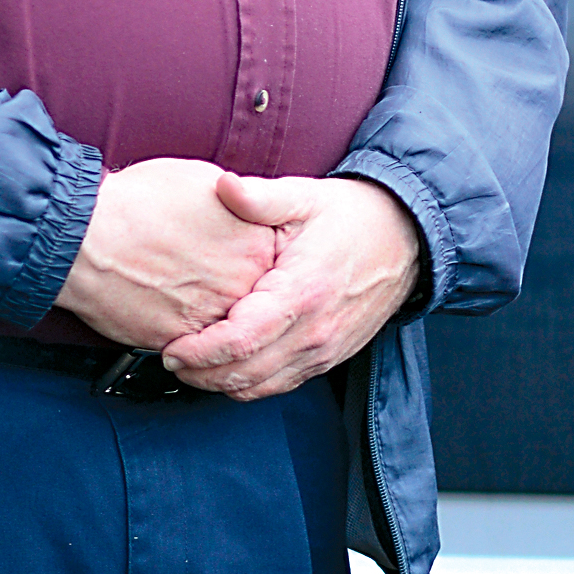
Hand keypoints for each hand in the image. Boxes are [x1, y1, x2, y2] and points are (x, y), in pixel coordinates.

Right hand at [55, 158, 276, 349]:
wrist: (84, 236)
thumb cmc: (134, 201)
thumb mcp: (201, 179)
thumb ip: (236, 202)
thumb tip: (242, 208)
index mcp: (254, 244)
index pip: (277, 261)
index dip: (253, 256)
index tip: (238, 253)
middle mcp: (241, 287)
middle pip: (256, 299)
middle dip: (236, 290)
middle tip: (212, 277)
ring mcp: (212, 319)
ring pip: (228, 330)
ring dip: (216, 319)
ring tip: (190, 296)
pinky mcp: (181, 343)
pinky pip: (197, 349)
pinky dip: (188, 338)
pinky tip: (170, 312)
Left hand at [159, 175, 421, 399]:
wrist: (403, 237)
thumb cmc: (350, 215)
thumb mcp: (303, 196)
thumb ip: (260, 197)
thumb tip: (222, 185)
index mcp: (302, 292)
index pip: (241, 341)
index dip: (201, 352)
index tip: (171, 347)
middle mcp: (314, 331)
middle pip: (247, 375)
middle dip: (202, 374)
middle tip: (170, 359)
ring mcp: (325, 349)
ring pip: (264, 387)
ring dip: (223, 384)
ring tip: (191, 366)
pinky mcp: (330, 357)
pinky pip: (283, 384)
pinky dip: (251, 384)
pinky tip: (228, 367)